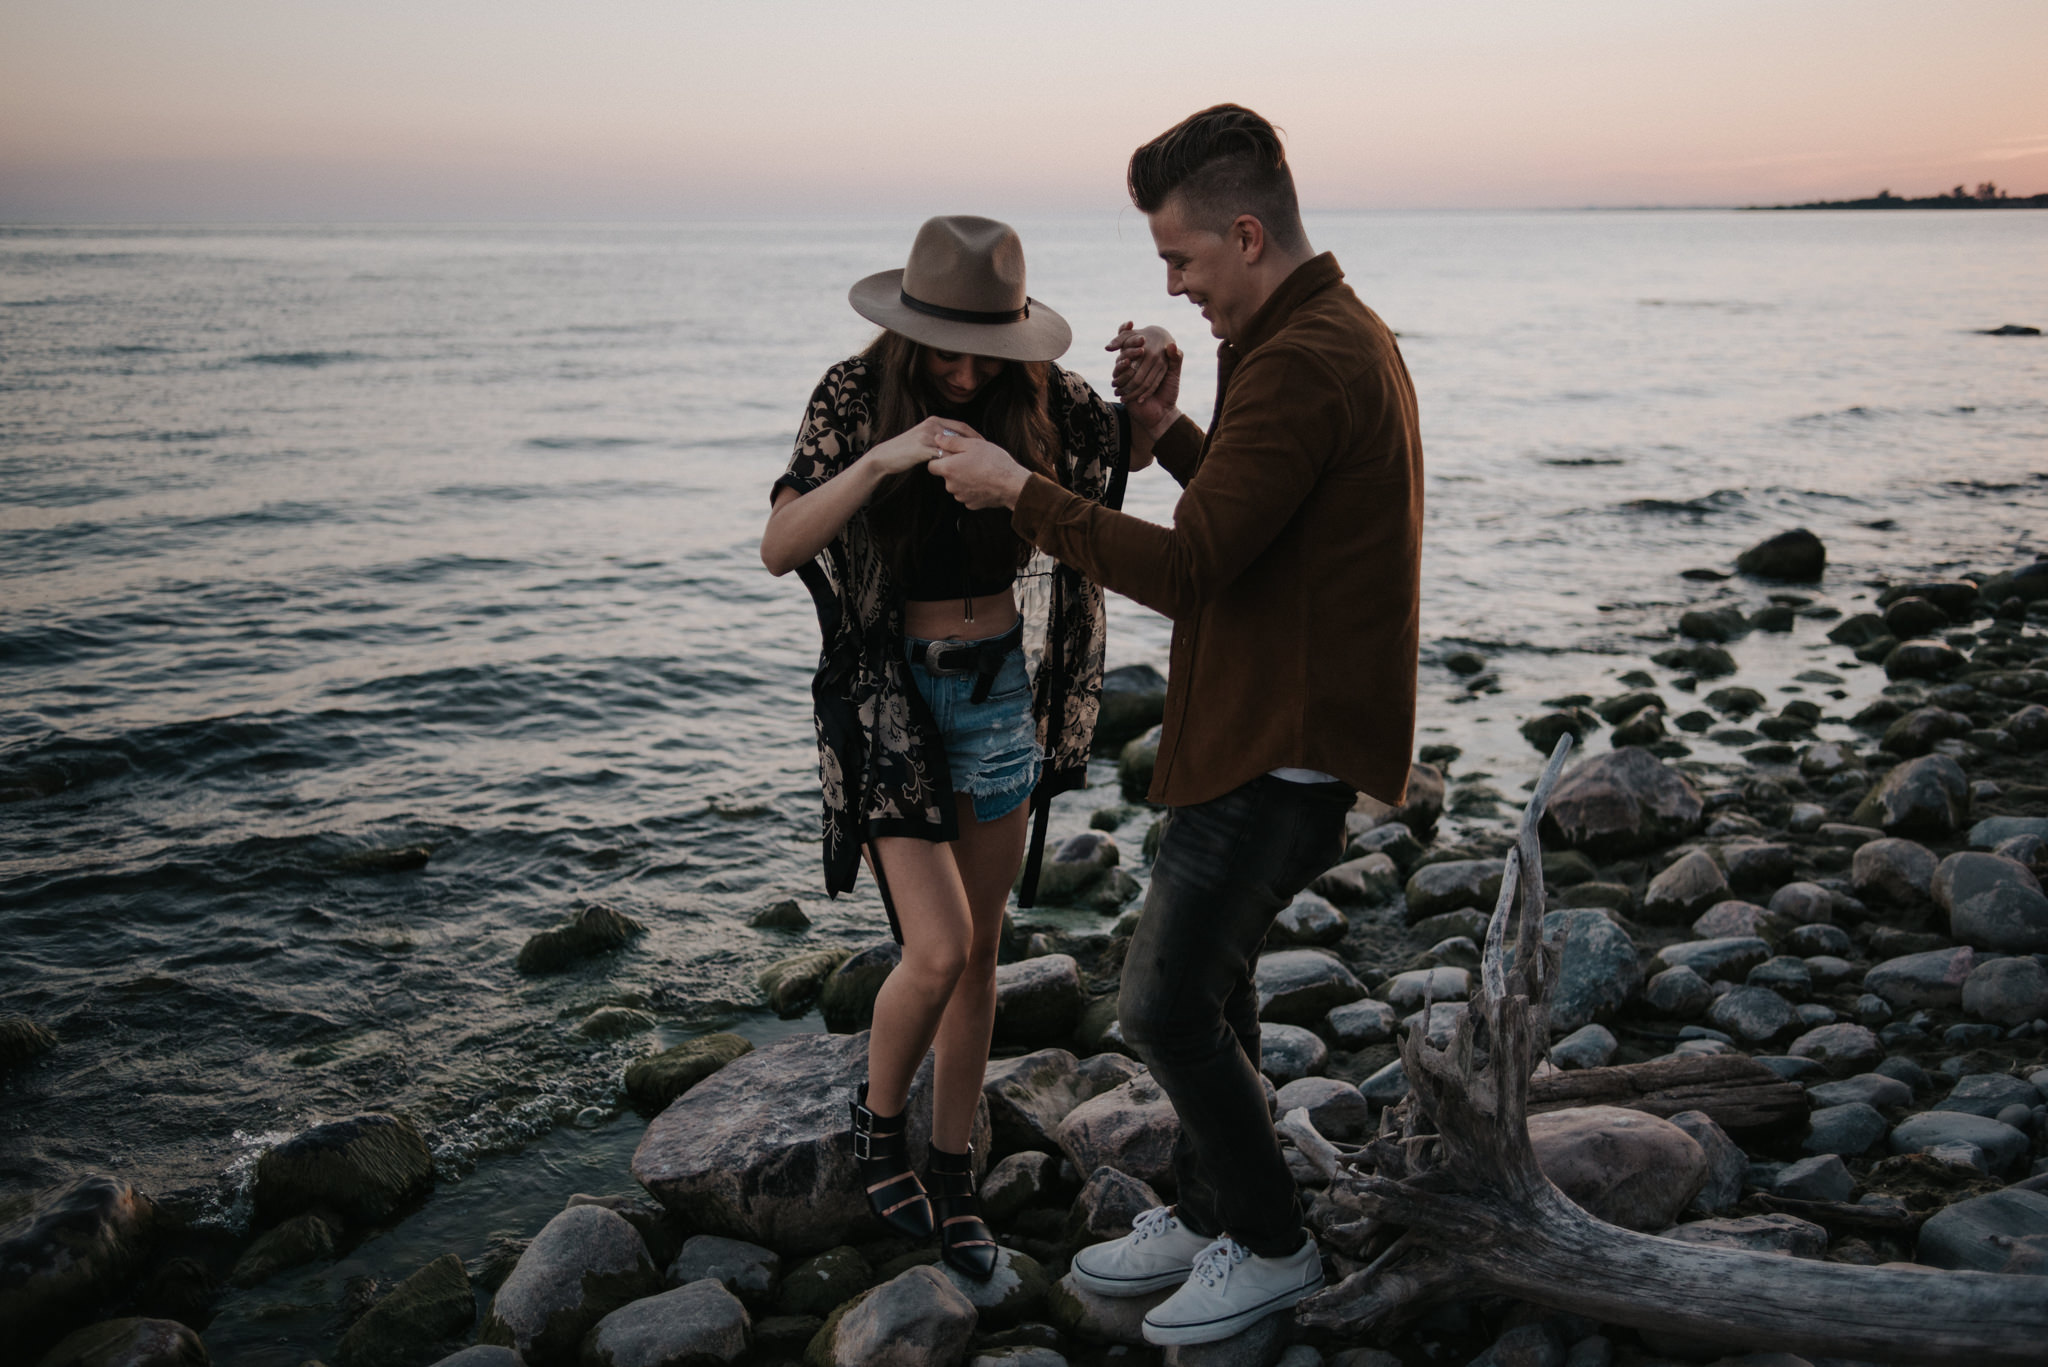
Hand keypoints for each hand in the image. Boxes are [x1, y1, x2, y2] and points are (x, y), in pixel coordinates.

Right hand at [862, 415, 979, 477]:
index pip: (962, 426)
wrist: (886, 457)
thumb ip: (939, 440)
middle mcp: (933, 424)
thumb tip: (956, 447)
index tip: (988, 446)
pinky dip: (955, 463)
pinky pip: (944, 455)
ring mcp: (928, 435)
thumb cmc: (905, 452)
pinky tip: (964, 472)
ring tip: (981, 465)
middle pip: (962, 433)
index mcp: (935, 421)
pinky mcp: (923, 447)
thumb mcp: (924, 441)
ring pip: (955, 445)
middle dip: (977, 445)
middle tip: (990, 455)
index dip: (976, 436)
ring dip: (969, 455)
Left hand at [929, 431, 1030, 510]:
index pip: (931, 465)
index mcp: (948, 469)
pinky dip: (973, 489)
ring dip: (964, 479)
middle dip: (954, 468)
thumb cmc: (993, 461)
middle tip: (971, 460)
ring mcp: (961, 497)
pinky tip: (985, 482)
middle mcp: (951, 485)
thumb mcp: (973, 444)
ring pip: (957, 485)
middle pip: (946, 475)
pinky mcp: (971, 504)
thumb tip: (937, 438)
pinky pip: (967, 494)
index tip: (950, 455)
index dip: (939, 459)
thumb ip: (951, 441)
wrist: (1012, 484)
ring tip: (980, 471)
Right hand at [1106, 322, 1182, 438]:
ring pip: (1121, 362)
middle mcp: (1134, 365)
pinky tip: (1127, 364)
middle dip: (1131, 344)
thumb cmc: (1168, 392)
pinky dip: (1122, 370)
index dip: (1133, 334)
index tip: (1132, 323)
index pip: (1136, 342)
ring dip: (1126, 356)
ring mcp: (1126, 376)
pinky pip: (1118, 375)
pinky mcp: (1121, 386)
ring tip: (1132, 352)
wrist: (1162, 413)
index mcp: (1145, 359)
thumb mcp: (1174, 373)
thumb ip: (1175, 359)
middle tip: (1139, 340)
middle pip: (1127, 349)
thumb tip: (1172, 345)